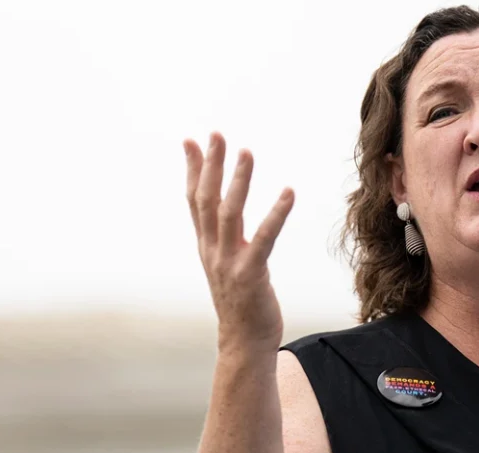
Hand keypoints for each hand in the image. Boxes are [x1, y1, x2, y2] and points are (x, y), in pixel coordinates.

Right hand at [184, 132, 294, 353]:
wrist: (243, 344)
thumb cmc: (241, 302)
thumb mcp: (226, 264)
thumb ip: (224, 239)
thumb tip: (224, 215)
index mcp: (206, 246)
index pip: (194, 200)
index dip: (192, 170)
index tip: (190, 140)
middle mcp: (212, 251)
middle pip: (207, 200)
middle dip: (210, 165)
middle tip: (216, 134)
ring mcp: (229, 263)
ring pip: (229, 214)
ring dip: (238, 181)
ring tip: (246, 152)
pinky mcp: (251, 275)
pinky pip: (264, 238)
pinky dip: (275, 214)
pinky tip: (288, 192)